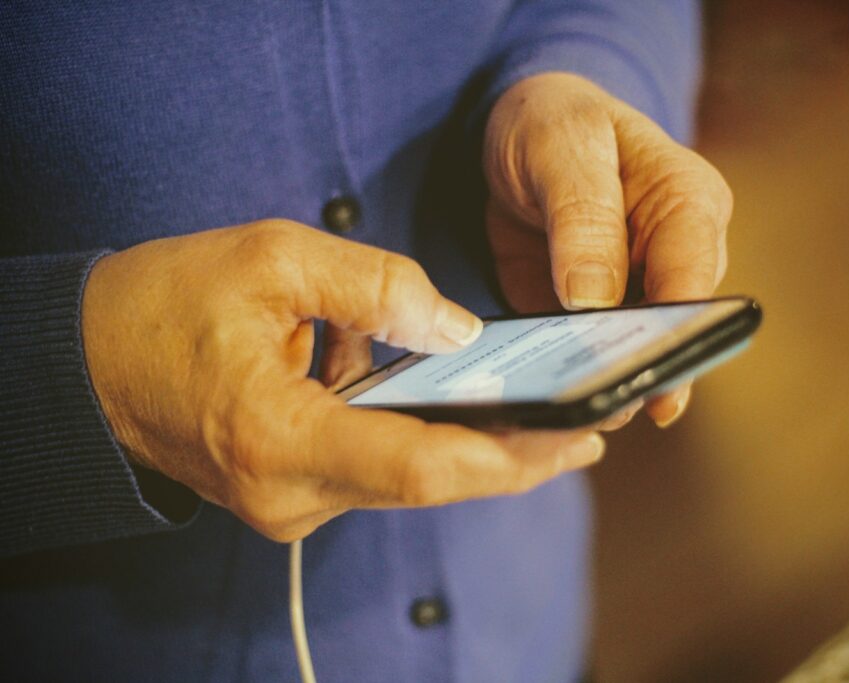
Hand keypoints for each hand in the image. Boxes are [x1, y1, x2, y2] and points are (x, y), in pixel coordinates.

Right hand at [82, 220, 603, 540]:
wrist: (91, 364)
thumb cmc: (167, 305)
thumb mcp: (270, 260)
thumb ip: (374, 287)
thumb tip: (458, 328)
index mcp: (279, 437)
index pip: (420, 465)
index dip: (509, 455)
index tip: (576, 437)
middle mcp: (290, 494)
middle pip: (430, 483)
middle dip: (512, 455)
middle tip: (585, 424)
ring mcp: (291, 505)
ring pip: (409, 479)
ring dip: (470, 442)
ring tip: (539, 406)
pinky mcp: (295, 494)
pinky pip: (379, 469)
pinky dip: (421, 434)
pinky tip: (454, 398)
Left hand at [484, 73, 731, 427]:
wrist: (514, 133)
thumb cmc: (553, 123)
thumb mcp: (563, 148)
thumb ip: (583, 217)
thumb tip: (595, 300)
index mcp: (688, 203)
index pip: (694, 278)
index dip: (681, 336)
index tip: (657, 390)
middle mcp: (672, 256)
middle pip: (668, 329)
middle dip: (637, 371)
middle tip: (602, 409)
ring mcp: (633, 292)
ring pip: (628, 353)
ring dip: (599, 383)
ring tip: (564, 412)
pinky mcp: (589, 317)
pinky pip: (583, 357)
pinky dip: (563, 377)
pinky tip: (538, 398)